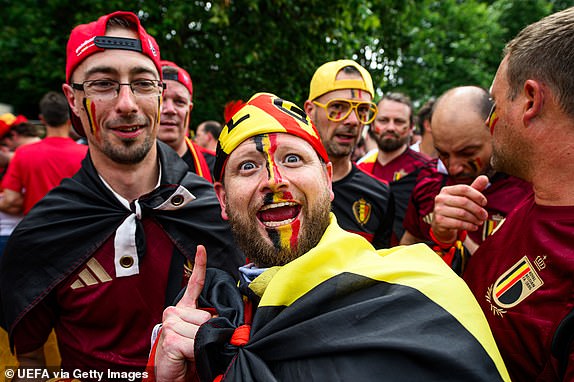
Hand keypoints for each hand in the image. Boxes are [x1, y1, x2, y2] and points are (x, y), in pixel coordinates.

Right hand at [155, 245, 211, 381]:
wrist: (169, 377)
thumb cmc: (184, 357)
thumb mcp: (198, 337)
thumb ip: (208, 326)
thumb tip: (224, 325)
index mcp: (182, 310)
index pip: (193, 284)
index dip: (199, 264)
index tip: (201, 248)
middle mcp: (174, 312)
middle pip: (208, 316)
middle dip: (208, 334)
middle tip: (195, 346)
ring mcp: (171, 323)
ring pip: (204, 329)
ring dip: (201, 345)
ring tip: (189, 352)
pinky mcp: (172, 337)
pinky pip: (197, 342)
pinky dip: (196, 353)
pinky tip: (185, 356)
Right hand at [431, 175, 488, 243]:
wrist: (441, 224)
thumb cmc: (455, 208)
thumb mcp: (464, 198)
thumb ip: (474, 188)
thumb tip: (485, 177)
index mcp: (446, 190)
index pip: (464, 189)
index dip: (477, 195)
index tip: (484, 203)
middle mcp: (440, 198)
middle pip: (464, 202)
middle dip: (478, 210)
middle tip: (485, 216)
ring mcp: (438, 210)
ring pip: (462, 214)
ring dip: (475, 219)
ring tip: (480, 222)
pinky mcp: (439, 221)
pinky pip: (458, 223)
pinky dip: (469, 226)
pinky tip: (474, 227)